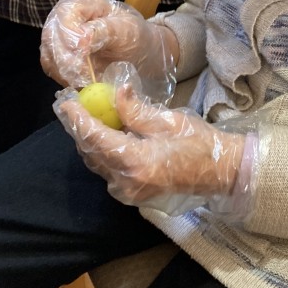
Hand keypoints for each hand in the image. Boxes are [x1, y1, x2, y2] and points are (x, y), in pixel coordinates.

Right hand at [40, 0, 178, 98]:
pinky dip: (65, 77)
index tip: (85, 57)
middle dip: (68, 61)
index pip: (65, 17)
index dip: (72, 39)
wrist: (135, 50)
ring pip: (49, 55)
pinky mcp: (56, 54)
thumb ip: (103, 31)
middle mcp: (64, 15)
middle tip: (87, 78)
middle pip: (52, 38)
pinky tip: (82, 81)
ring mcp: (57, 34)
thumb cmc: (133, 35)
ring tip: (88, 81)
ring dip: (66, 73)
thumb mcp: (125, 30)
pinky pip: (52, 68)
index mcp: (83, 1)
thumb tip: (81, 40)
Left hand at [56, 87, 244, 212]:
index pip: (96, 138)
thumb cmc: (198, 143)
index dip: (78, 119)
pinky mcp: (131, 195)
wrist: (219, 172)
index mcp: (136, 162)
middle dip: (80, 129)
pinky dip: (103, 153)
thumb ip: (136, 110)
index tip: (67, 102)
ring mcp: (128, 192)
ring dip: (91, 141)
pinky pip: (108, 171)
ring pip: (97, 163)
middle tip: (73, 106)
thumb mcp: (167, 121)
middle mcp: (126, 182)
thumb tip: (116, 93)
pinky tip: (107, 136)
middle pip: (91, 153)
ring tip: (87, 117)